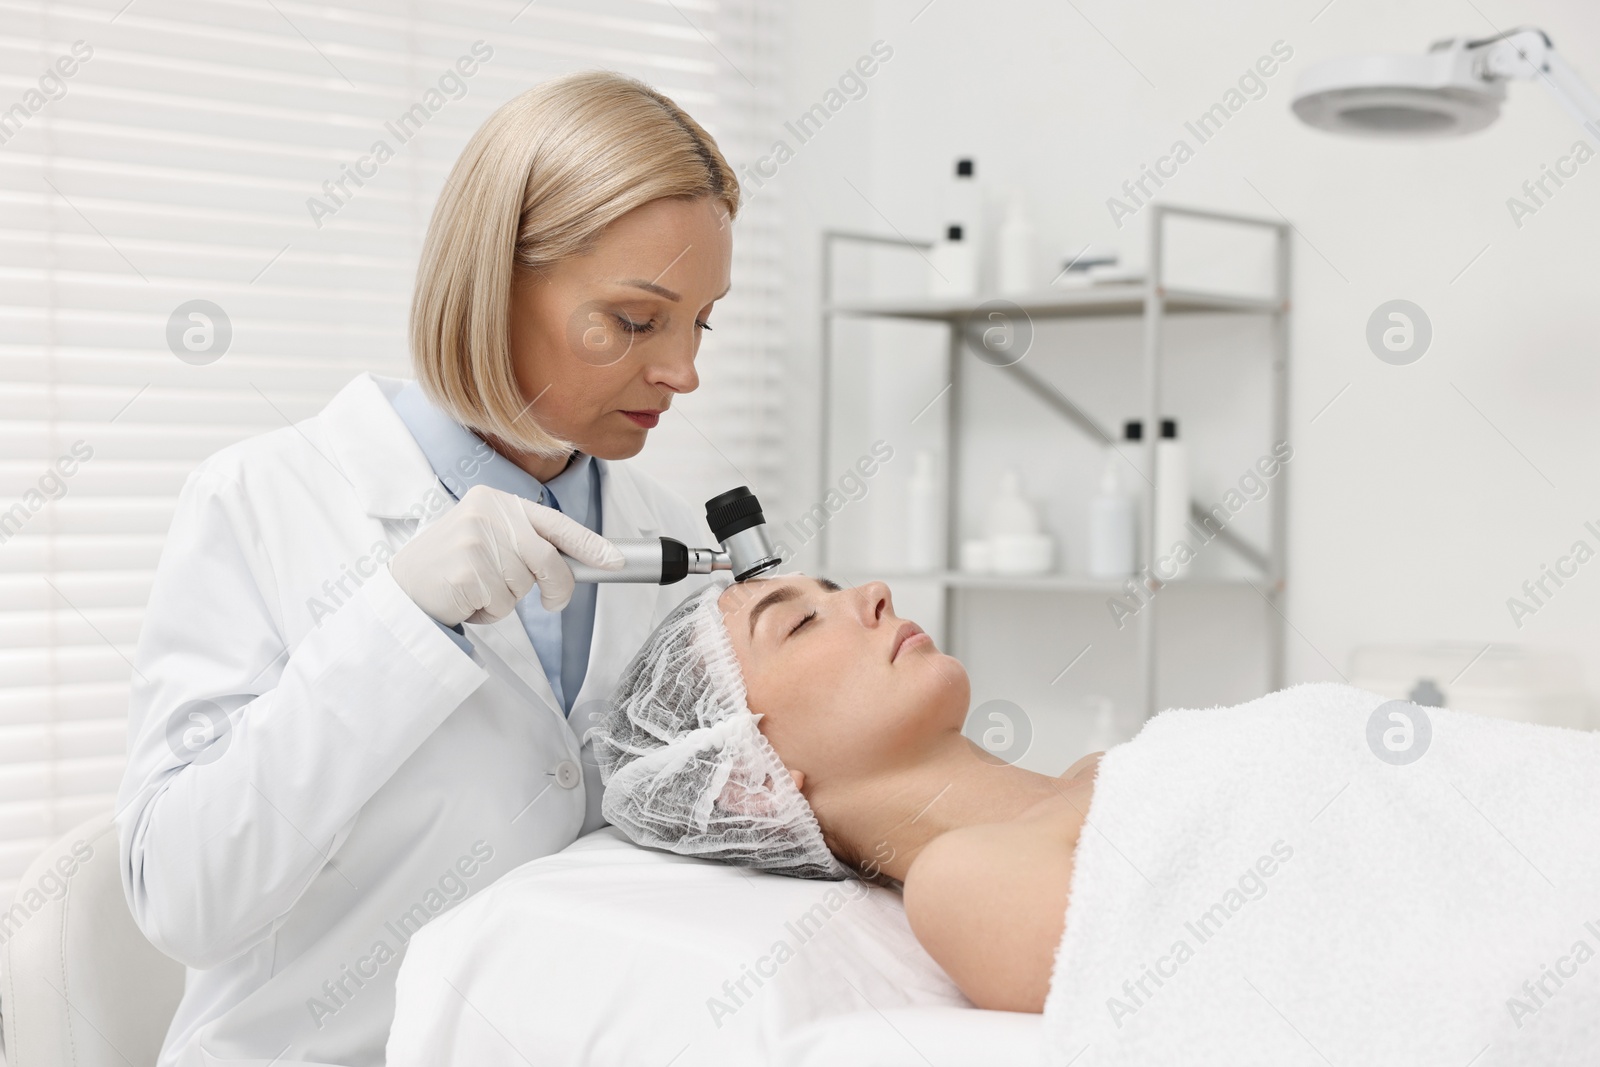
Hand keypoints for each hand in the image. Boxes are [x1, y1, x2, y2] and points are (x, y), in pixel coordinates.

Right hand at [390, 484, 623, 624]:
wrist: (402, 588)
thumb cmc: (452, 565)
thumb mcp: (487, 538)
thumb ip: (524, 541)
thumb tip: (576, 561)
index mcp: (495, 500)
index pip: (553, 522)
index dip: (589, 544)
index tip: (615, 560)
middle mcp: (486, 514)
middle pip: (548, 558)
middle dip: (558, 587)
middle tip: (552, 603)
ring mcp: (474, 541)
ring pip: (524, 585)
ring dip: (508, 600)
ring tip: (478, 590)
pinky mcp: (466, 571)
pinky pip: (503, 604)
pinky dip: (490, 613)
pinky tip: (467, 600)